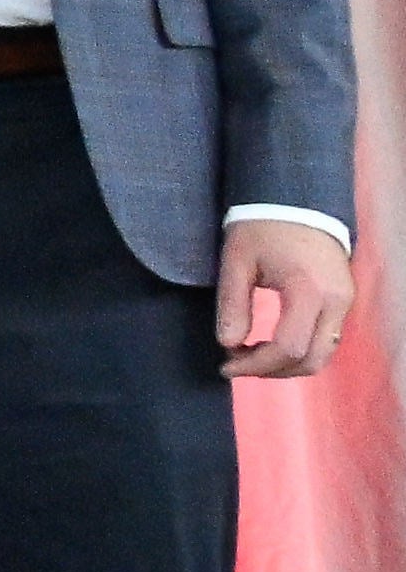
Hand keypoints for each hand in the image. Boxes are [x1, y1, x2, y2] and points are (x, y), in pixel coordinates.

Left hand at [220, 221, 355, 379]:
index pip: (288, 348)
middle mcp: (335, 302)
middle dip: (273, 371)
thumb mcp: (237, 261)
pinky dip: (301, 350)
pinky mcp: (344, 299)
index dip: (256, 365)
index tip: (226, 365)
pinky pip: (327, 338)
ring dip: (288, 364)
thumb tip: (228, 344)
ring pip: (323, 353)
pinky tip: (271, 342)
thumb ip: (233, 304)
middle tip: (238, 363)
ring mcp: (345, 302)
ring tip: (251, 354)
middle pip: (311, 360)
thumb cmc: (262, 227)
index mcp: (308, 291)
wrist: (297, 200)